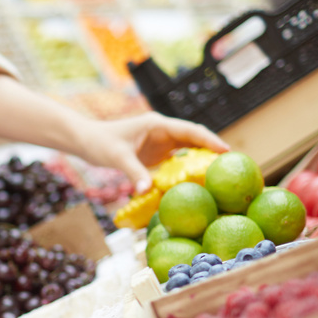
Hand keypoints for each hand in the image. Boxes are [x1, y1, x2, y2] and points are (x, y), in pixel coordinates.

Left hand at [80, 114, 229, 193]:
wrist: (86, 141)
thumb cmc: (100, 143)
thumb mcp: (117, 157)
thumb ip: (134, 173)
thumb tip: (146, 192)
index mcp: (158, 125)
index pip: (190, 130)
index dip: (210, 140)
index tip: (226, 150)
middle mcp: (163, 131)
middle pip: (194, 138)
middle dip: (212, 150)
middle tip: (232, 165)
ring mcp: (160, 142)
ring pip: (188, 149)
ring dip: (202, 160)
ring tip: (220, 174)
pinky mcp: (156, 153)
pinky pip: (177, 160)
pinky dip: (187, 168)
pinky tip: (197, 182)